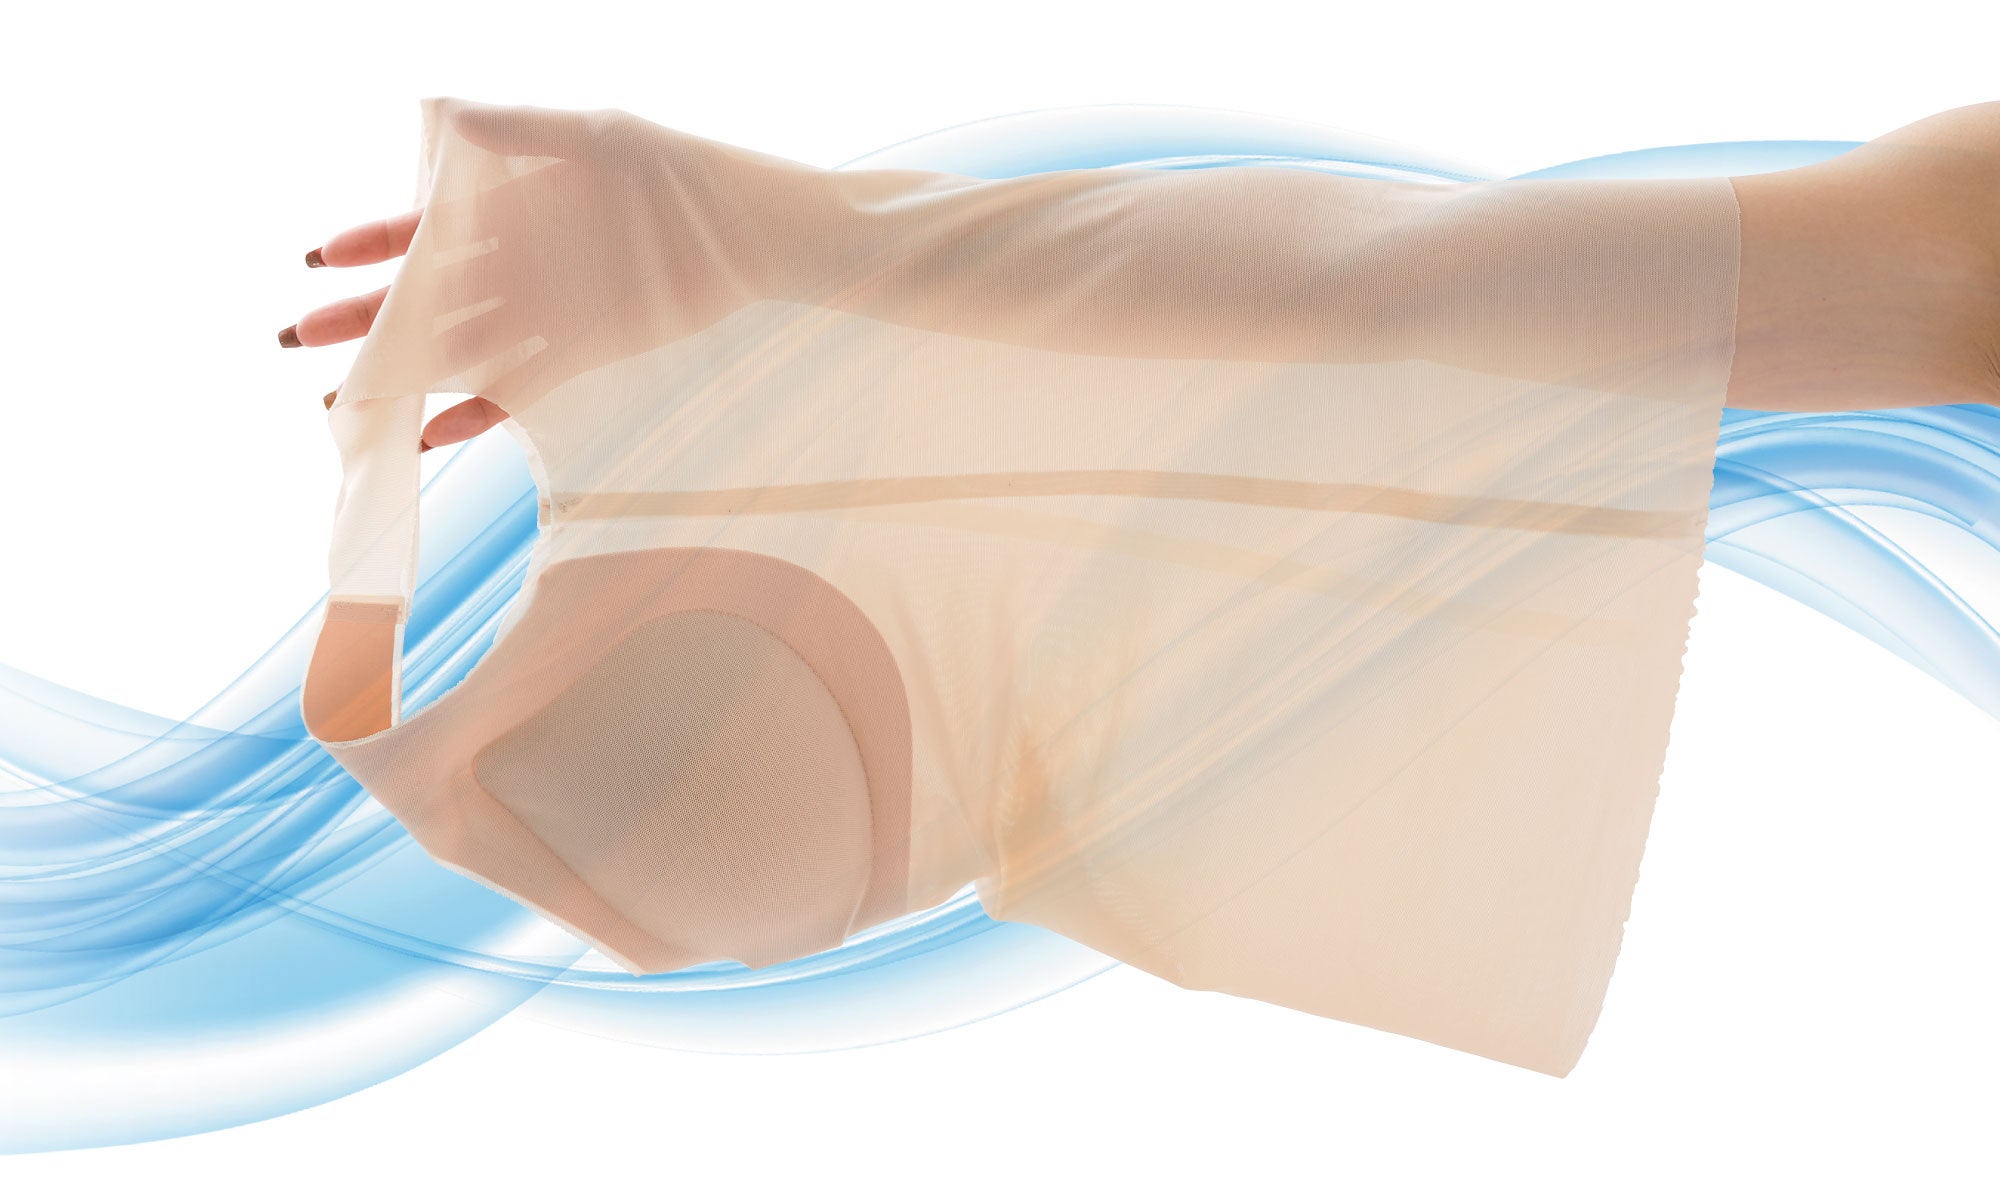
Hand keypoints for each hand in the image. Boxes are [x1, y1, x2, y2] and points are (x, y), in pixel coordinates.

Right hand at [280, 103, 804, 450]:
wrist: (746, 233)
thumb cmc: (673, 173)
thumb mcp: (595, 137)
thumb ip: (522, 132)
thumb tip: (450, 113)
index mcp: (507, 208)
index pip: (421, 228)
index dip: (368, 242)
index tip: (315, 257)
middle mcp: (513, 263)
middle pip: (421, 295)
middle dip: (359, 314)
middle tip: (294, 335)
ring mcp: (541, 312)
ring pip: (453, 348)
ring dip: (399, 373)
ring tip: (339, 399)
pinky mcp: (577, 354)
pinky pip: (514, 392)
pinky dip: (471, 415)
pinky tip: (425, 436)